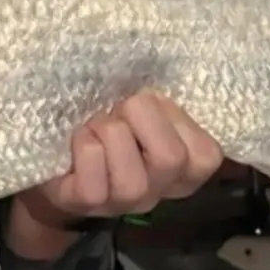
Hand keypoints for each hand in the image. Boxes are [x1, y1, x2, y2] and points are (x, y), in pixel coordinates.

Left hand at [24, 92, 224, 225]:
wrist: (62, 153)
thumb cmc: (112, 125)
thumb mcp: (145, 110)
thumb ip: (160, 101)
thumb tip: (153, 67)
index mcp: (184, 169)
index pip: (206, 155)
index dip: (174, 117)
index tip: (149, 107)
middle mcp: (159, 192)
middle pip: (171, 159)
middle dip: (140, 117)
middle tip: (119, 111)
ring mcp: (125, 203)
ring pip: (132, 178)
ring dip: (108, 132)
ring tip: (96, 125)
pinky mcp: (87, 203)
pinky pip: (93, 173)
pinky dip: (84, 143)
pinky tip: (79, 138)